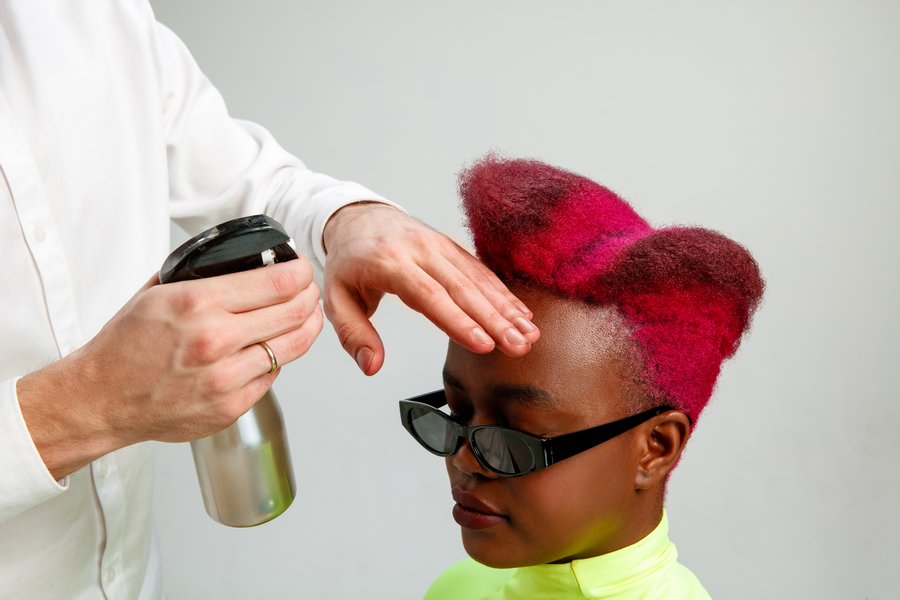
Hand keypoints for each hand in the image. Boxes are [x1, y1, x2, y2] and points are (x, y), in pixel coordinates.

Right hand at [17, 258, 322, 479]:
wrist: (101, 398)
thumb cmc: (126, 345)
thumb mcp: (159, 291)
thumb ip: (203, 275)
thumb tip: (245, 261)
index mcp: (199, 303)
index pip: (278, 283)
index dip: (301, 273)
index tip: (303, 270)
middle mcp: (216, 340)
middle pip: (295, 313)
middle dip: (310, 297)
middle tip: (310, 291)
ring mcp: (226, 378)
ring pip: (292, 347)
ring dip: (306, 328)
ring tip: (307, 317)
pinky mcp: (231, 407)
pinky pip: (272, 376)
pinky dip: (278, 359)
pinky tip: (274, 348)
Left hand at [322, 202, 539, 374]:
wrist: (357, 216)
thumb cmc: (348, 261)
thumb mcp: (336, 299)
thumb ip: (353, 334)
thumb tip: (372, 366)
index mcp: (388, 262)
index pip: (428, 294)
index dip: (458, 320)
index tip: (482, 344)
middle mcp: (419, 250)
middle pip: (462, 288)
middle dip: (494, 319)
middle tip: (517, 346)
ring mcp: (439, 245)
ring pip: (478, 279)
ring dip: (506, 308)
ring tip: (529, 335)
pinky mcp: (452, 246)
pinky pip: (480, 271)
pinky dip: (503, 294)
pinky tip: (522, 314)